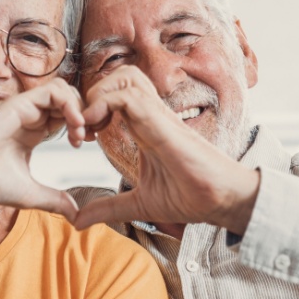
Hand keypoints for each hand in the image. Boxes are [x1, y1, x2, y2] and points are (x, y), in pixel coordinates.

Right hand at [0, 79, 86, 218]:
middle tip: (88, 136)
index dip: (80, 125)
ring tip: (81, 131)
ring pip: (63, 90)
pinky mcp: (19, 103)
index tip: (84, 144)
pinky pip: (53, 90)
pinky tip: (74, 125)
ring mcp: (25, 108)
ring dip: (78, 107)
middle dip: (84, 114)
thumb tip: (75, 215)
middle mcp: (30, 117)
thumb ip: (54, 200)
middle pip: (67, 99)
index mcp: (32, 133)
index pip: (64, 116)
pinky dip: (70, 104)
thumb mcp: (31, 194)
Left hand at [73, 66, 259, 233]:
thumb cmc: (190, 197)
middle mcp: (150, 115)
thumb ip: (109, 208)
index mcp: (144, 128)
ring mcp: (157, 116)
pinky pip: (129, 96)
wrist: (221, 200)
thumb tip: (77, 221)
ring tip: (88, 127)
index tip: (80, 139)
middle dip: (92, 95)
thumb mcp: (138, 204)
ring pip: (124, 77)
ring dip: (98, 96)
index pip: (115, 95)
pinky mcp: (162, 122)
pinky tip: (96, 131)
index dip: (90, 109)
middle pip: (119, 76)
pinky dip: (105, 105)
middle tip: (81, 128)